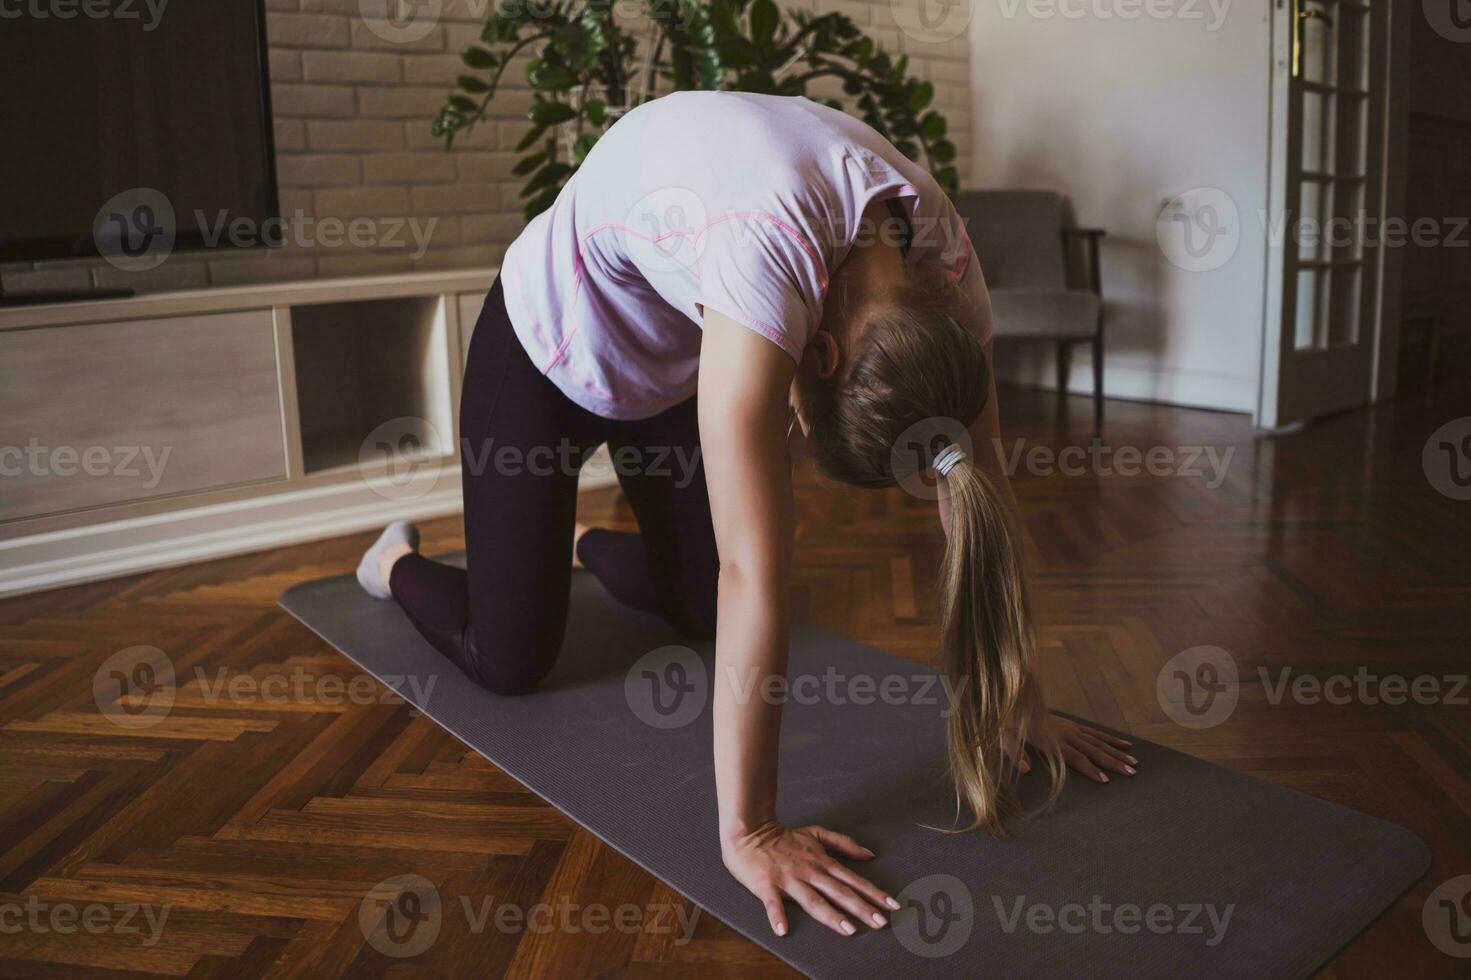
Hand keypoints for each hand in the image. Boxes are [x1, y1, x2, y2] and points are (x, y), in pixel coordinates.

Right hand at [722, 821, 900, 936]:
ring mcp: (789, 879)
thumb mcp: (816, 833)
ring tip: (848, 930)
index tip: (892, 904)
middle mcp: (810, 872)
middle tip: (881, 922)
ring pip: (813, 900)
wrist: (750, 831)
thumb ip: (843, 843)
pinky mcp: (767, 884)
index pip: (853, 880)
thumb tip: (869, 854)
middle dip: (862, 907)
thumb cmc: (783, 837)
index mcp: (822, 862)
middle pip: (840, 892)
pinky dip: (776, 915)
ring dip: (831, 915)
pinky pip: (772, 902)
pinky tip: (782, 930)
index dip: (874, 892)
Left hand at [1006, 714, 1137, 782]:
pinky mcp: (1073, 725)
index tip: (1105, 780)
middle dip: (1113, 763)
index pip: (1076, 758)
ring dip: (1117, 753)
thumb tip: (1025, 770)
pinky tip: (1126, 744)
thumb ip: (1014, 755)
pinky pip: (1096, 733)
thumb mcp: (1006, 739)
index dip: (1090, 769)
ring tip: (1135, 763)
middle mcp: (1067, 735)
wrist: (1015, 701)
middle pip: (1094, 751)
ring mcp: (1072, 729)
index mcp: (1052, 742)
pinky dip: (1112, 739)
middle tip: (1131, 773)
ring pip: (1099, 742)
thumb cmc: (1010, 724)